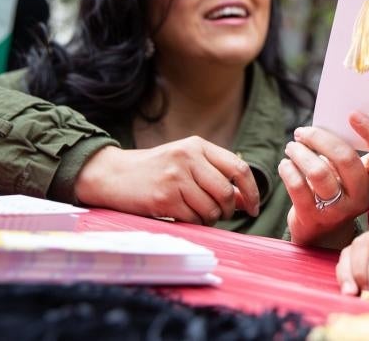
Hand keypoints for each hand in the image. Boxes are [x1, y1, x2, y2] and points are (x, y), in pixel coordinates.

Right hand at [73, 137, 259, 224]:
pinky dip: (194, 223)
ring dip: (211, 218)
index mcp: (197, 145)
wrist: (114, 175)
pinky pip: (193, 219)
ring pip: (212, 208)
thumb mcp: (187, 162)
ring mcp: (175, 177)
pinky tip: (183, 216)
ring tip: (198, 214)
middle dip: (229, 209)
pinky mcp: (164, 198)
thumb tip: (248, 201)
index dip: (252, 191)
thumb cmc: (156, 170)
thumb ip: (216, 176)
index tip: (255, 208)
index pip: (238, 168)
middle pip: (226, 191)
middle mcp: (188, 158)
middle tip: (222, 214)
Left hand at [279, 111, 368, 247]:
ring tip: (292, 147)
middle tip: (303, 131)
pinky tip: (285, 164)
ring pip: (319, 172)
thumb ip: (343, 149)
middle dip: (320, 138)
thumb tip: (324, 122)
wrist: (321, 231)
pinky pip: (298, 187)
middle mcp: (361, 195)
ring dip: (300, 153)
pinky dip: (288, 170)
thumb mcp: (346, 172)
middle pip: (346, 158)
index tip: (352, 114)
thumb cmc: (334, 188)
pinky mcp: (314, 218)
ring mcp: (339, 209)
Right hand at [335, 226, 368, 294]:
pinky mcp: (353, 255)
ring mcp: (362, 243)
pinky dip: (343, 276)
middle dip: (360, 271)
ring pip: (348, 252)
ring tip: (350, 293)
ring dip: (347, 274)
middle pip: (361, 247)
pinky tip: (348, 291)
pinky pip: (343, 262)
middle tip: (364, 292)